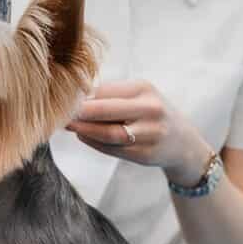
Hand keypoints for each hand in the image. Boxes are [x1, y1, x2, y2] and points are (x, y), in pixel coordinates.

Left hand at [65, 80, 211, 182]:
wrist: (183, 142)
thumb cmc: (152, 114)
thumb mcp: (139, 96)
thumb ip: (111, 96)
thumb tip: (74, 97)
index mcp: (144, 89)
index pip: (105, 90)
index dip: (82, 96)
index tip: (63, 99)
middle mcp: (150, 109)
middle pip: (105, 110)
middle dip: (78, 113)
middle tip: (60, 114)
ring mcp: (150, 133)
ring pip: (108, 133)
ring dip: (84, 130)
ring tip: (69, 127)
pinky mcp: (146, 154)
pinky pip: (113, 149)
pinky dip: (94, 143)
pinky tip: (83, 136)